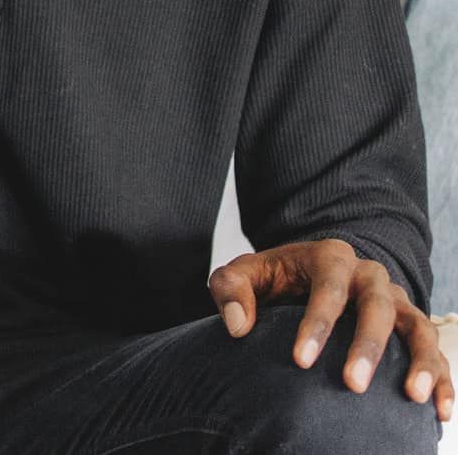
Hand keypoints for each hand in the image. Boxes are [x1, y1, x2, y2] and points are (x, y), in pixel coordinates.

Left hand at [209, 238, 451, 420]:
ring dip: (420, 361)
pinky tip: (438, 410)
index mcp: (330, 257)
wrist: (306, 273)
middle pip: (378, 307)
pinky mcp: (412, 327)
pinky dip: (441, 379)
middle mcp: (370, 276)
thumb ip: (230, 289)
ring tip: (413, 396)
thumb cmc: (273, 277)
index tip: (300, 361)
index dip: (316, 324)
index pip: (328, 288)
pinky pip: (435, 352)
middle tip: (352, 385)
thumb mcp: (243, 273)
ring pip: (418, 326)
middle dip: (367, 346)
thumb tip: (236, 326)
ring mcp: (397, 301)